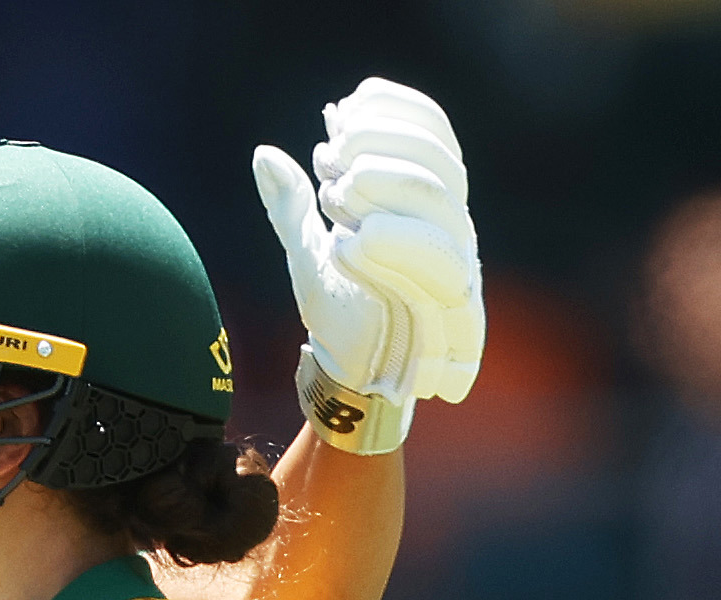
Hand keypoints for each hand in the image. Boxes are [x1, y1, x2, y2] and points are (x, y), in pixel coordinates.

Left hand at [255, 78, 484, 445]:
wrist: (351, 370)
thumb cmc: (337, 306)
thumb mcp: (305, 252)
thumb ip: (290, 204)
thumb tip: (263, 154)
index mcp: (425, 197)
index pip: (433, 130)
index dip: (395, 110)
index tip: (345, 109)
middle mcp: (451, 222)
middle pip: (440, 160)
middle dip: (381, 147)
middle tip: (330, 160)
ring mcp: (457, 260)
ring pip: (442, 202)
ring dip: (385, 186)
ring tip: (334, 199)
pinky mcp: (454, 303)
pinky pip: (442, 260)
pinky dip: (394, 241)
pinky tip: (348, 243)